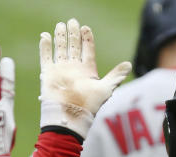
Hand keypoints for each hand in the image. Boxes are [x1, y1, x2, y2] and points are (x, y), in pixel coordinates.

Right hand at [38, 18, 131, 138]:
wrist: (69, 115)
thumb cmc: (89, 105)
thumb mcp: (106, 89)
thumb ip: (115, 75)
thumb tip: (129, 64)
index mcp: (87, 71)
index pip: (87, 50)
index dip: (87, 39)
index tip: (86, 28)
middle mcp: (74, 69)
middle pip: (73, 47)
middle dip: (73, 34)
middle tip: (73, 21)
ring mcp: (61, 70)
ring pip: (60, 49)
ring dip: (60, 37)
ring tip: (60, 25)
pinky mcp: (49, 74)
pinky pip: (46, 57)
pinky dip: (45, 46)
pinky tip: (45, 35)